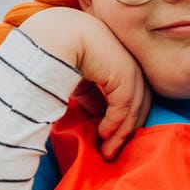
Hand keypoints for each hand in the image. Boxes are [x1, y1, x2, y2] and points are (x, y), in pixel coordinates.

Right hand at [21, 8, 150, 159]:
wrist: (52, 37)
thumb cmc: (58, 55)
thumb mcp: (79, 81)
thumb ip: (93, 97)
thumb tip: (100, 118)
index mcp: (119, 59)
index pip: (131, 94)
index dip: (123, 119)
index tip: (110, 139)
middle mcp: (128, 60)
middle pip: (138, 102)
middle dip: (125, 131)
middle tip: (112, 152)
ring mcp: (129, 64)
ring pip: (133, 107)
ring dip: (120, 133)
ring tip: (107, 151)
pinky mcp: (125, 71)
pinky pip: (123, 105)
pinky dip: (115, 123)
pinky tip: (102, 134)